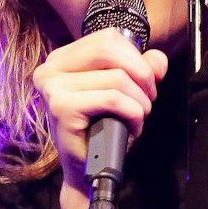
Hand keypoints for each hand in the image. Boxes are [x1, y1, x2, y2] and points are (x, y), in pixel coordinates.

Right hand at [33, 27, 171, 208]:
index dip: (135, 57)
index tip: (147, 82)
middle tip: (147, 100)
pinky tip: (131, 128)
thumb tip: (157, 59)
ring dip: (139, 102)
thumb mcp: (125, 91)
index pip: (107, 38)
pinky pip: (112, 99)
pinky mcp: (61, 107)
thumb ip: (142, 68)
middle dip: (141, 75)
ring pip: (116, 78)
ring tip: (137, 118)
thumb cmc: (103, 129)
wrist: (88, 171)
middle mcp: (51, 68)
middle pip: (109, 49)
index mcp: (62, 59)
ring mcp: (53, 87)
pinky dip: (133, 114)